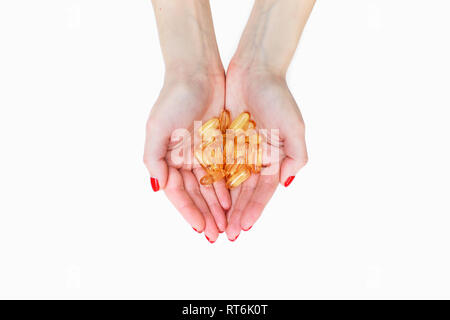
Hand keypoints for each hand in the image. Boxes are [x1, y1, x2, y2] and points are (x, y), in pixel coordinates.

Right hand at [144, 72, 230, 241]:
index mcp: (166, 158)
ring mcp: (200, 152)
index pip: (178, 193)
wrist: (197, 72)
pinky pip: (222, 170)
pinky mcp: (217, 144)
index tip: (201, 229)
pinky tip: (231, 201)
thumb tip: (158, 187)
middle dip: (205, 215)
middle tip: (217, 235)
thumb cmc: (173, 97)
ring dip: (216, 206)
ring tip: (226, 224)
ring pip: (209, 185)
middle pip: (195, 194)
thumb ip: (154, 159)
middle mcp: (182, 158)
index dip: (188, 212)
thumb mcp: (157, 128)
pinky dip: (226, 186)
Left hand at [223, 0, 313, 239]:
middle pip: (244, 192)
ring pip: (229, 183)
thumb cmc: (278, 97)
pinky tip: (205, 199)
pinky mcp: (223, 141)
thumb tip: (284, 184)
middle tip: (228, 235)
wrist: (254, 70)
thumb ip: (296, 157)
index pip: (263, 191)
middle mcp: (256, 158)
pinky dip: (212, 182)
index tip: (245, 227)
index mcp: (274, 159)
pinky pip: (216, 165)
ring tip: (216, 224)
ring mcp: (238, 151)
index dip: (254, 209)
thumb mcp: (294, 128)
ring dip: (223, 205)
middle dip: (236, 214)